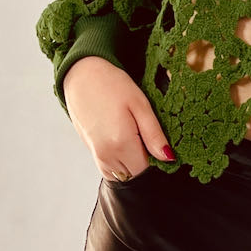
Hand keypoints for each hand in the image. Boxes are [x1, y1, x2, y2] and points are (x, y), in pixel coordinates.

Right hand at [62, 56, 174, 181]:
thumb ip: (154, 135)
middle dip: (144, 160)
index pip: (146, 170)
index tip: (156, 139)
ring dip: (131, 161)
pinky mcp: (91, 152)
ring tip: (132, 132)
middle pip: (134, 174)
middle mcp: (106, 156)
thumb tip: (168, 158)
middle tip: (144, 132)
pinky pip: (111, 168)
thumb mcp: (140, 104)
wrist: (83, 76)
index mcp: (121, 143)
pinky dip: (120, 159)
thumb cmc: (112, 85)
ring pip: (122, 174)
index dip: (156, 158)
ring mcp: (97, 156)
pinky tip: (122, 136)